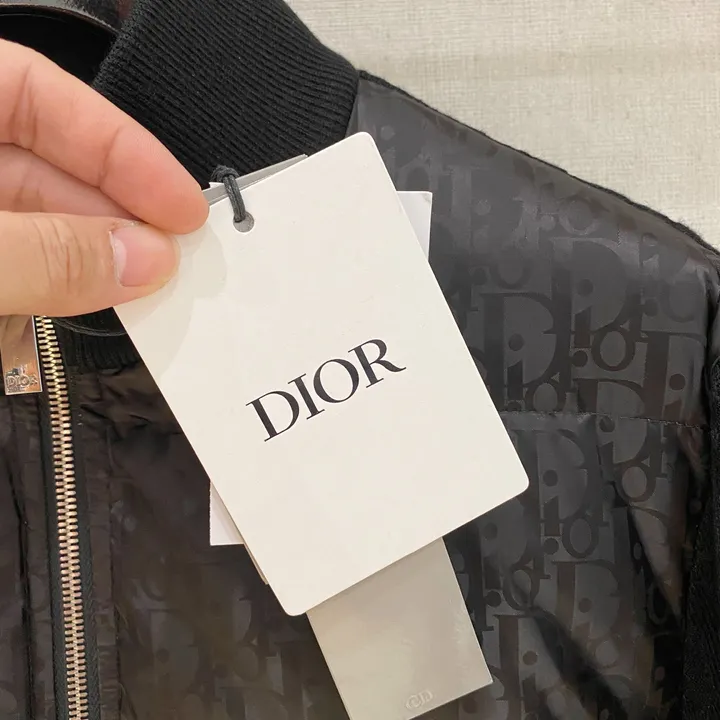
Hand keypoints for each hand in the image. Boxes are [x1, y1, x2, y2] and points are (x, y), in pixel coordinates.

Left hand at [0, 40, 207, 316]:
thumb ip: (44, 252)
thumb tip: (142, 261)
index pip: (36, 93)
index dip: (122, 146)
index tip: (183, 205)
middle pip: (48, 169)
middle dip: (115, 217)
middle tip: (171, 261)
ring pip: (36, 228)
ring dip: (91, 262)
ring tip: (139, 293)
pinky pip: (17, 273)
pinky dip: (52, 294)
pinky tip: (82, 309)